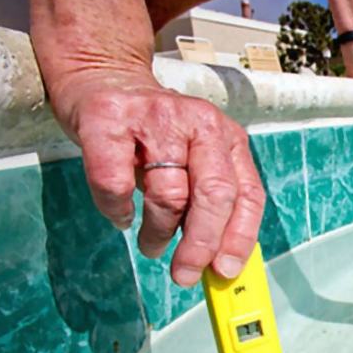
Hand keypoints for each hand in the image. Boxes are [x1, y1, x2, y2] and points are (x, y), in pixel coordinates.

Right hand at [52, 71, 264, 286]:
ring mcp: (155, 118)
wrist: (104, 78)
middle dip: (200, 245)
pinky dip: (116, 210)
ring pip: (167, 193)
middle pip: (214, 195)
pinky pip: (114, 182)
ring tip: (152, 243)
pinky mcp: (108, 118)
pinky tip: (120, 215)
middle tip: (184, 273)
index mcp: (228, 138)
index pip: (248, 194)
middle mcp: (200, 123)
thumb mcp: (195, 159)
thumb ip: (210, 202)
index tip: (225, 271)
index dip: (239, 238)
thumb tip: (218, 262)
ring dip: (158, 232)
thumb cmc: (154, 136)